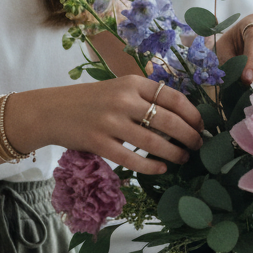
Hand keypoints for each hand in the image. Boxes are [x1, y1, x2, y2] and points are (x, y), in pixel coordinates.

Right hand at [19, 75, 204, 176]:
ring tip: (184, 158)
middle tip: (198, 145)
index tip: (202, 125)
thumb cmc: (90, 101)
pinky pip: (132, 159)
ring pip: (154, 142)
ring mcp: (110, 122)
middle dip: (189, 135)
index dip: (192, 114)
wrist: (50, 111)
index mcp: (131, 82)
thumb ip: (145, 97)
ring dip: (175, 153)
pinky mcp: (99, 143)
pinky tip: (161, 169)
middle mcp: (123, 100)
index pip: (173, 97)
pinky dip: (151, 166)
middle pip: (168, 120)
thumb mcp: (118, 88)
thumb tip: (181, 117)